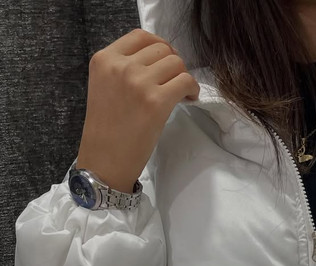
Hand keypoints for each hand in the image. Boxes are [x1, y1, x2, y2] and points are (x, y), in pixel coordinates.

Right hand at [76, 28, 200, 191]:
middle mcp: (120, 66)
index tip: (166, 62)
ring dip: (184, 76)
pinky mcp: (156, 101)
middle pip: (162, 48)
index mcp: (104, 59)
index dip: (159, 46)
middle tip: (174, 82)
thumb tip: (158, 61)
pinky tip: (189, 99)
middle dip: (173, 63)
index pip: (140, 36)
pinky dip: (192, 88)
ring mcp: (139, 82)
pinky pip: (185, 81)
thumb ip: (123, 69)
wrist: (105, 161)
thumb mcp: (104, 87)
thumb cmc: (106, 131)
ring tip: (181, 93)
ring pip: (176, 63)